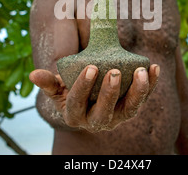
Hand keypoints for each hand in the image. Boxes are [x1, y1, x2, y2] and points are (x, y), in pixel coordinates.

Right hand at [29, 64, 159, 132]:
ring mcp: (116, 117)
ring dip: (138, 91)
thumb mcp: (59, 89)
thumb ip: (49, 82)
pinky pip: (143, 99)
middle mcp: (96, 120)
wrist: (89, 102)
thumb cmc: (72, 92)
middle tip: (114, 71)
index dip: (83, 86)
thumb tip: (33, 75)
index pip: (78, 102)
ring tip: (142, 70)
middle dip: (109, 93)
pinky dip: (150, 84)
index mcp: (75, 115)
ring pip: (129, 108)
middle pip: (104, 111)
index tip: (90, 67)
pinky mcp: (130, 110)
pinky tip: (153, 67)